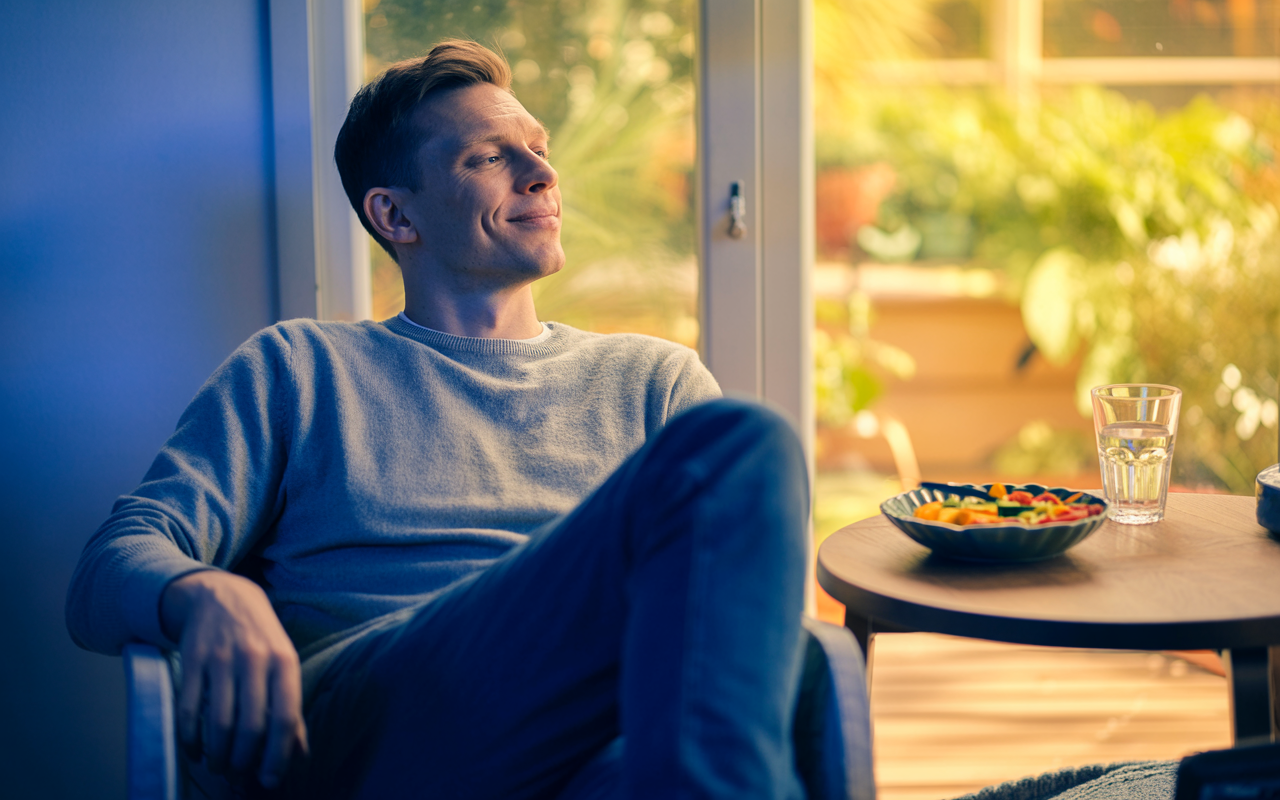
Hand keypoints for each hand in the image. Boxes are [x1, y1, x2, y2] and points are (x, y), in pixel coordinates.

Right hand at [161, 570, 308, 787]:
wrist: (222, 595)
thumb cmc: (260, 638)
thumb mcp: (283, 663)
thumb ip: (291, 708)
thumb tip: (300, 755)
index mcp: (284, 662)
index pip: (285, 716)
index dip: (278, 754)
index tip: (270, 779)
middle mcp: (255, 660)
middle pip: (250, 725)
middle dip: (243, 760)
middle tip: (238, 774)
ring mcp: (222, 659)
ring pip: (219, 721)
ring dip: (217, 754)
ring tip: (218, 766)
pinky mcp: (192, 660)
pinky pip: (188, 709)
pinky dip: (190, 738)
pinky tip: (195, 751)